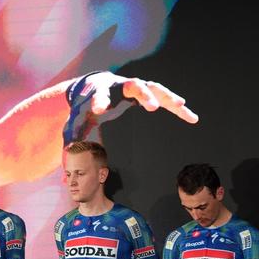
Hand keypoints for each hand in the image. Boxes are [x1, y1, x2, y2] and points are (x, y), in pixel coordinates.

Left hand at [64, 71, 197, 141]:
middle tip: (152, 107)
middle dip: (143, 95)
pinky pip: (164, 98)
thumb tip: (66, 173)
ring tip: (181, 105)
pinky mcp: (144, 93)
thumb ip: (71, 144)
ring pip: (153, 88)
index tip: (100, 109)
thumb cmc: (82, 108)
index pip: (98, 96)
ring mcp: (133, 87)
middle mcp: (118, 86)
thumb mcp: (75, 124)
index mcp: (98, 93)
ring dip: (167, 96)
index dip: (99, 102)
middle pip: (133, 85)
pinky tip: (191, 117)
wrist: (90, 86)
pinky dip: (177, 107)